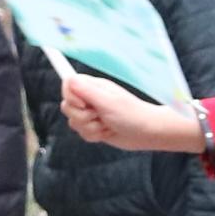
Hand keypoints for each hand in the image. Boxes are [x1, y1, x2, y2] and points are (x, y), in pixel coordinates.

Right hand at [57, 73, 201, 152]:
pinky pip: (82, 134)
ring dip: (91, 128)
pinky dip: (95, 136)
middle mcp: (90, 98)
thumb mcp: (108, 102)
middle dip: (82, 117)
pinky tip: (108, 132)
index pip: (68, 83)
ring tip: (108, 125)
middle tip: (99, 116)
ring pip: (74, 122)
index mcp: (93, 86)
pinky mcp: (93, 127)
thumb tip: (70, 79)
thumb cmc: (132, 115)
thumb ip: (87, 91)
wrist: (147, 132)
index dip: (70, 96)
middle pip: (67, 106)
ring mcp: (91, 113)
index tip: (83, 104)